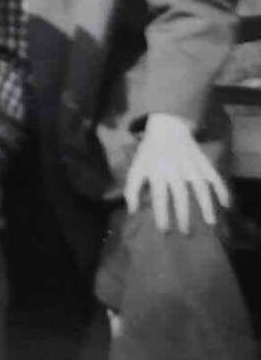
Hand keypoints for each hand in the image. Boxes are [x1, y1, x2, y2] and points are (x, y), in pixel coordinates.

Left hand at [125, 113, 229, 233]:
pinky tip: (226, 204)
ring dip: (206, 205)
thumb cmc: (149, 152)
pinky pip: (215, 177)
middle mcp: (174, 169)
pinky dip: (222, 190)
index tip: (164, 230)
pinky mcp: (203, 162)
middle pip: (180, 195)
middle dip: (183, 215)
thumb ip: (132, 189)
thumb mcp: (137, 167)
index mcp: (156, 171)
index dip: (161, 214)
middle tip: (186, 232)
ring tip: (210, 223)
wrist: (167, 127)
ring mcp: (191, 165)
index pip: (159, 196)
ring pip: (200, 187)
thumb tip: (132, 211)